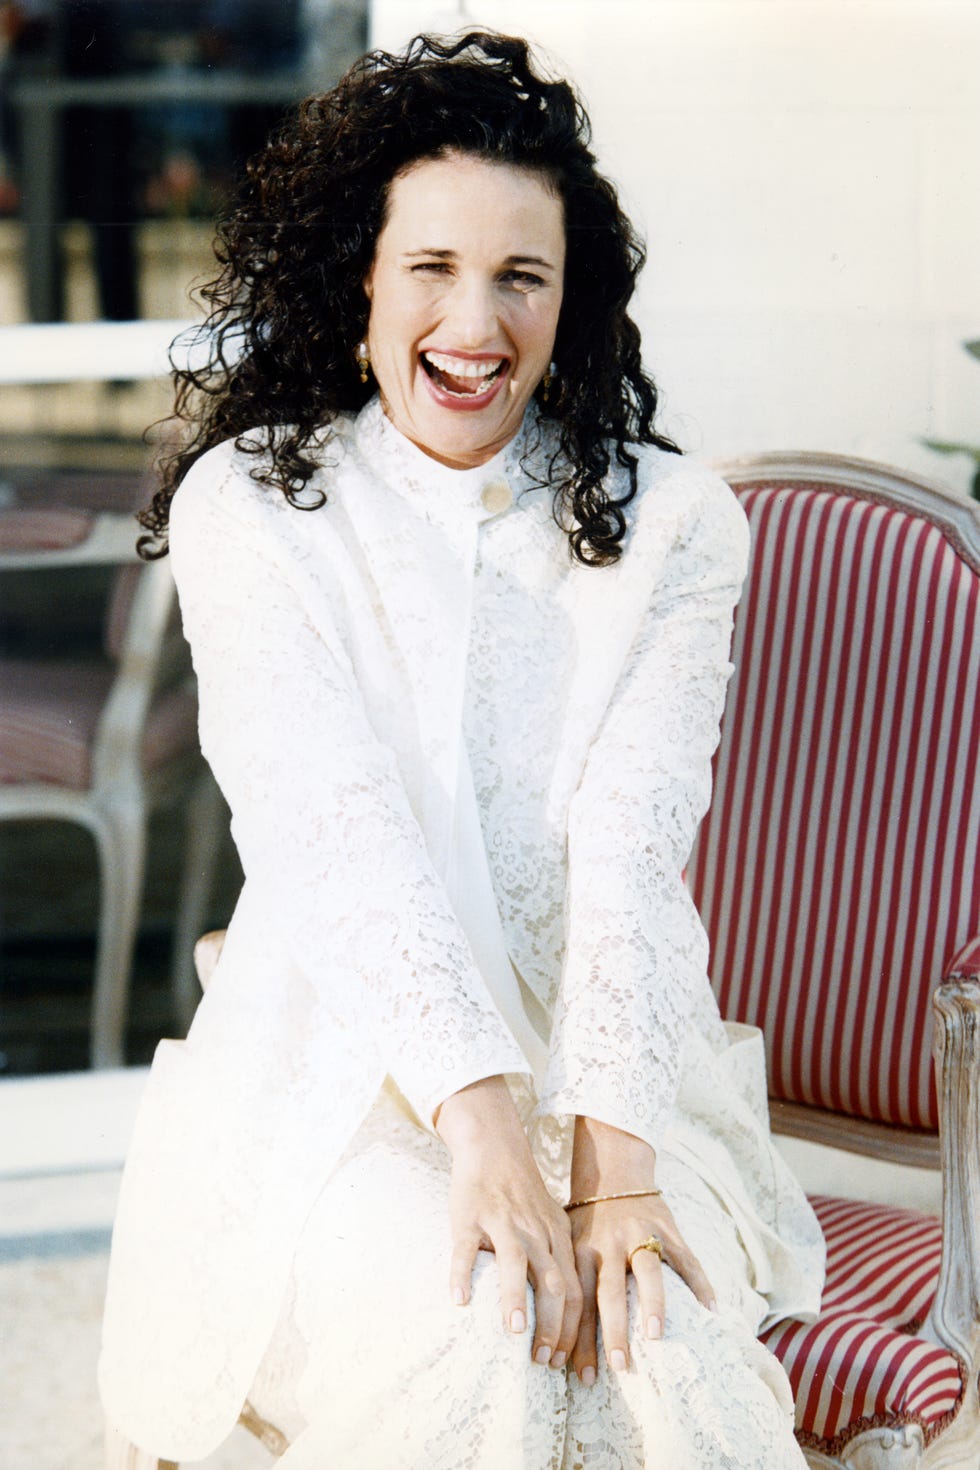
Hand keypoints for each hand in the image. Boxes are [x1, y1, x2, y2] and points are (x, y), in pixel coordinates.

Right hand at [435, 1076, 581, 1367]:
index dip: (572, 1328)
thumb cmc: (521, 1191)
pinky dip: (463, 1273)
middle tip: (542, 1361)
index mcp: (557, 1235)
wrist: (493, 1143)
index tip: (563, 1361)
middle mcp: (535, 1230)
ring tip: (514, 1333)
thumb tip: (563, 1311)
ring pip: (517, 1262)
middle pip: (554, 1281)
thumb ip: (556, 1257)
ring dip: (517, 1300)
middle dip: (552, 1325)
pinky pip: (467, 1246)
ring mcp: (503, 1221)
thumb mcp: (549, 1220)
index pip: (575, 1288)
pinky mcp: (471, 1214)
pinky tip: (459, 1299)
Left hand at [568, 1116, 715, 1382]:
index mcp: (580, 1251)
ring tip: (656, 1337)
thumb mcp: (567, 1242)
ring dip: (651, 1305)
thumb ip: (566, 1280)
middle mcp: (609, 1244)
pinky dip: (699, 1282)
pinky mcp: (667, 1228)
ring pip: (647, 1272)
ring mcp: (640, 1235)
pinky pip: (686, 1257)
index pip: (577, 1302)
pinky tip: (710, 1308)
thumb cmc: (585, 1218)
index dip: (578, 1341)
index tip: (582, 1378)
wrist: (612, 1168)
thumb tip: (551, 1336)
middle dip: (612, 1332)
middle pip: (608, 1293)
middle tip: (618, 1367)